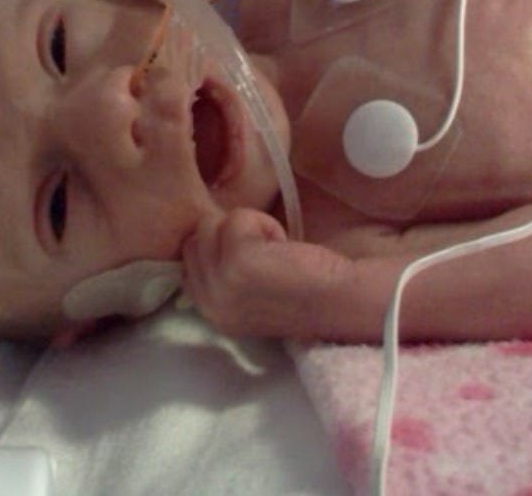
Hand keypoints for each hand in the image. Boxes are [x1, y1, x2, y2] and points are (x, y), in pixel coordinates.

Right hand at [181, 208, 353, 338]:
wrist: (344, 301)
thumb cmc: (306, 289)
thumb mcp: (250, 290)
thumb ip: (222, 272)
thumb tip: (205, 230)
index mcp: (211, 313)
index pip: (186, 259)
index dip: (217, 244)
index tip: (252, 251)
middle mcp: (210, 305)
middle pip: (195, 237)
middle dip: (231, 233)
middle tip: (268, 252)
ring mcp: (222, 285)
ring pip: (213, 224)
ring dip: (248, 227)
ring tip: (277, 251)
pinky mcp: (238, 263)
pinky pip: (237, 218)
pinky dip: (263, 223)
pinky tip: (285, 246)